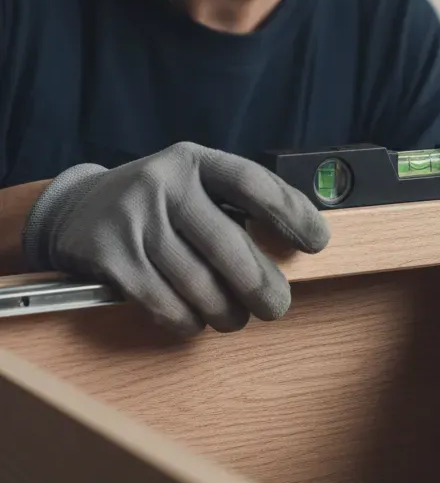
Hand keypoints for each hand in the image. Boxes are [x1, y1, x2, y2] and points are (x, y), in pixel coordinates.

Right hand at [21, 142, 330, 336]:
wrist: (77, 210)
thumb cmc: (158, 204)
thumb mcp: (194, 185)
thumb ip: (235, 206)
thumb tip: (296, 249)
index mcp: (194, 161)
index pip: (251, 182)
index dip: (291, 212)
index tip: (318, 241)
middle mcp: (163, 184)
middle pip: (227, 245)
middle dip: (261, 285)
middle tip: (277, 306)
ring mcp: (133, 219)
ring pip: (197, 284)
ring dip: (225, 311)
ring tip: (234, 317)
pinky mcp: (110, 257)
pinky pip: (164, 303)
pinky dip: (187, 321)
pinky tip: (195, 320)